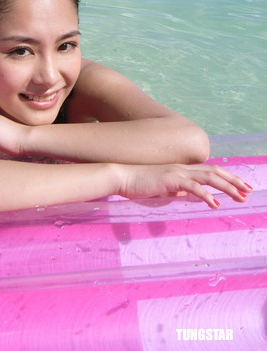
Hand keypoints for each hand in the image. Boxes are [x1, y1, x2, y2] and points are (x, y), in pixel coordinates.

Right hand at [116, 163, 252, 208]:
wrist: (122, 177)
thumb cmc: (139, 184)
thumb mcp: (163, 188)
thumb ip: (178, 190)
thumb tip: (190, 196)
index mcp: (182, 170)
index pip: (210, 172)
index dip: (227, 178)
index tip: (240, 187)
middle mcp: (183, 168)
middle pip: (215, 172)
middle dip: (234, 181)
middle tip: (249, 191)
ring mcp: (178, 172)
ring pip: (209, 178)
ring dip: (227, 187)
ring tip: (240, 197)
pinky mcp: (171, 180)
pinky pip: (194, 188)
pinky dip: (207, 195)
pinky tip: (216, 204)